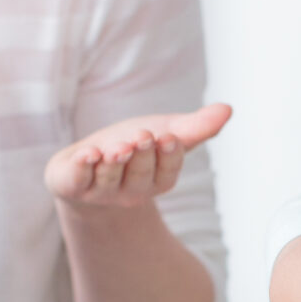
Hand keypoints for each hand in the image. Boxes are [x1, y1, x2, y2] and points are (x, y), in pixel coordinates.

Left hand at [45, 103, 231, 207]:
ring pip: (110, 179)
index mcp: (157, 180)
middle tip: (143, 137)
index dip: (169, 156)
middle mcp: (132, 191)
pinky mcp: (72, 185)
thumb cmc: (133, 145)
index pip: (167, 173)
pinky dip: (83, 167)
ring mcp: (101, 191)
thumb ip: (195, 126)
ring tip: (117, 148)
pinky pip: (77, 180)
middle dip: (142, 156)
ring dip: (114, 163)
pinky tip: (88, 155)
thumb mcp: (165, 131)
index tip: (169, 137)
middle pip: (141, 176)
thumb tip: (228, 109)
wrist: (89, 162)